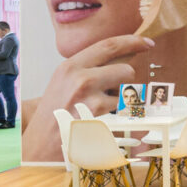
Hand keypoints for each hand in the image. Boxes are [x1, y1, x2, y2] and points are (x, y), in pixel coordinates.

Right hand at [31, 34, 156, 122]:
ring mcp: (89, 96)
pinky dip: (115, 115)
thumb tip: (123, 56)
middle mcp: (79, 77)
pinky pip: (120, 109)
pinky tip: (98, 120)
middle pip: (125, 68)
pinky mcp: (98, 115)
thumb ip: (89, 68)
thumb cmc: (55, 114)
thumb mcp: (64, 82)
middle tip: (113, 89)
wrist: (40, 144)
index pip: (108, 46)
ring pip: (125, 90)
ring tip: (98, 108)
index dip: (132, 41)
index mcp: (70, 66)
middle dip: (126, 80)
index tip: (146, 42)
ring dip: (119, 99)